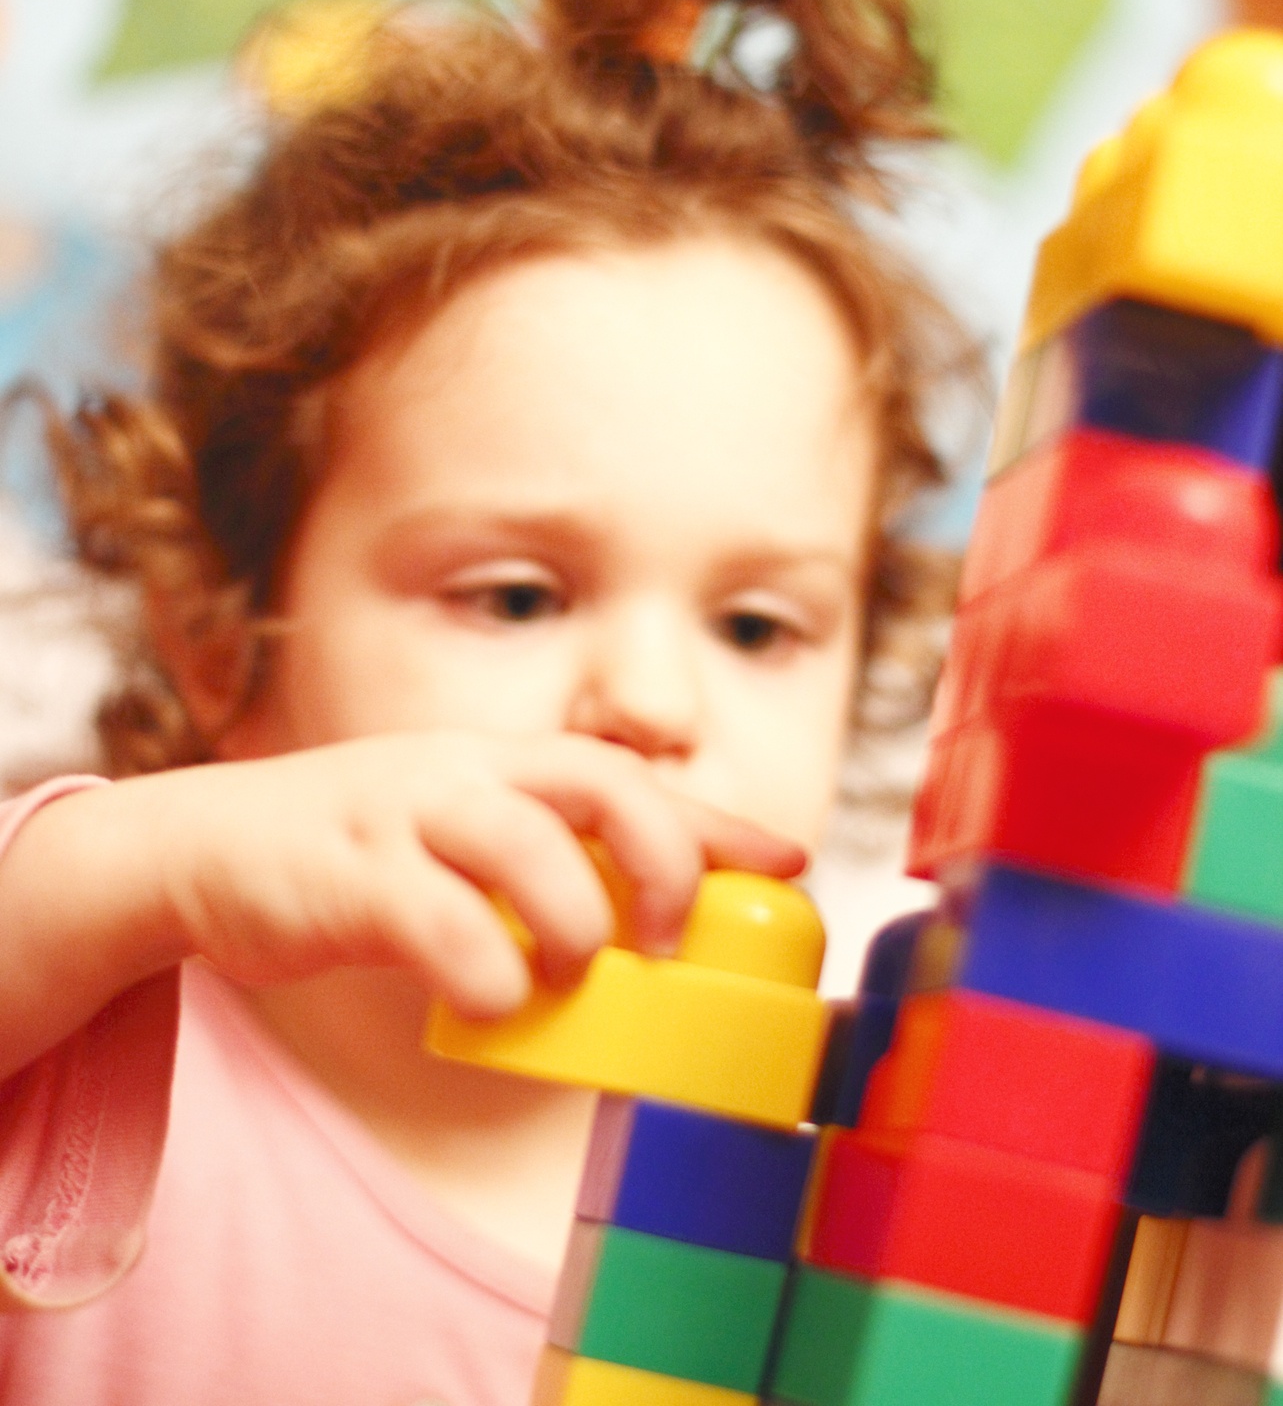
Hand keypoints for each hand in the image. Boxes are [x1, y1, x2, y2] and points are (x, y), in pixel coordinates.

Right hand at [135, 731, 804, 1017]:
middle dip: (660, 855)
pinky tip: (493, 1004)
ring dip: (574, 919)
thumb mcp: (452, 840)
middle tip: (668, 933)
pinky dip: (485, 973)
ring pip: (524, 843)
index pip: (627, 776)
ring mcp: (404, 816)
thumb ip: (531, 871)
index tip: (789, 860)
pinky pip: (435, 921)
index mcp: (498, 767)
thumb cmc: (355, 858)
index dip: (713, 821)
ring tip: (572, 969)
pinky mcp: (346, 874)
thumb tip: (627, 935)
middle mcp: (464, 775)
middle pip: (596, 781)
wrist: (206, 847)